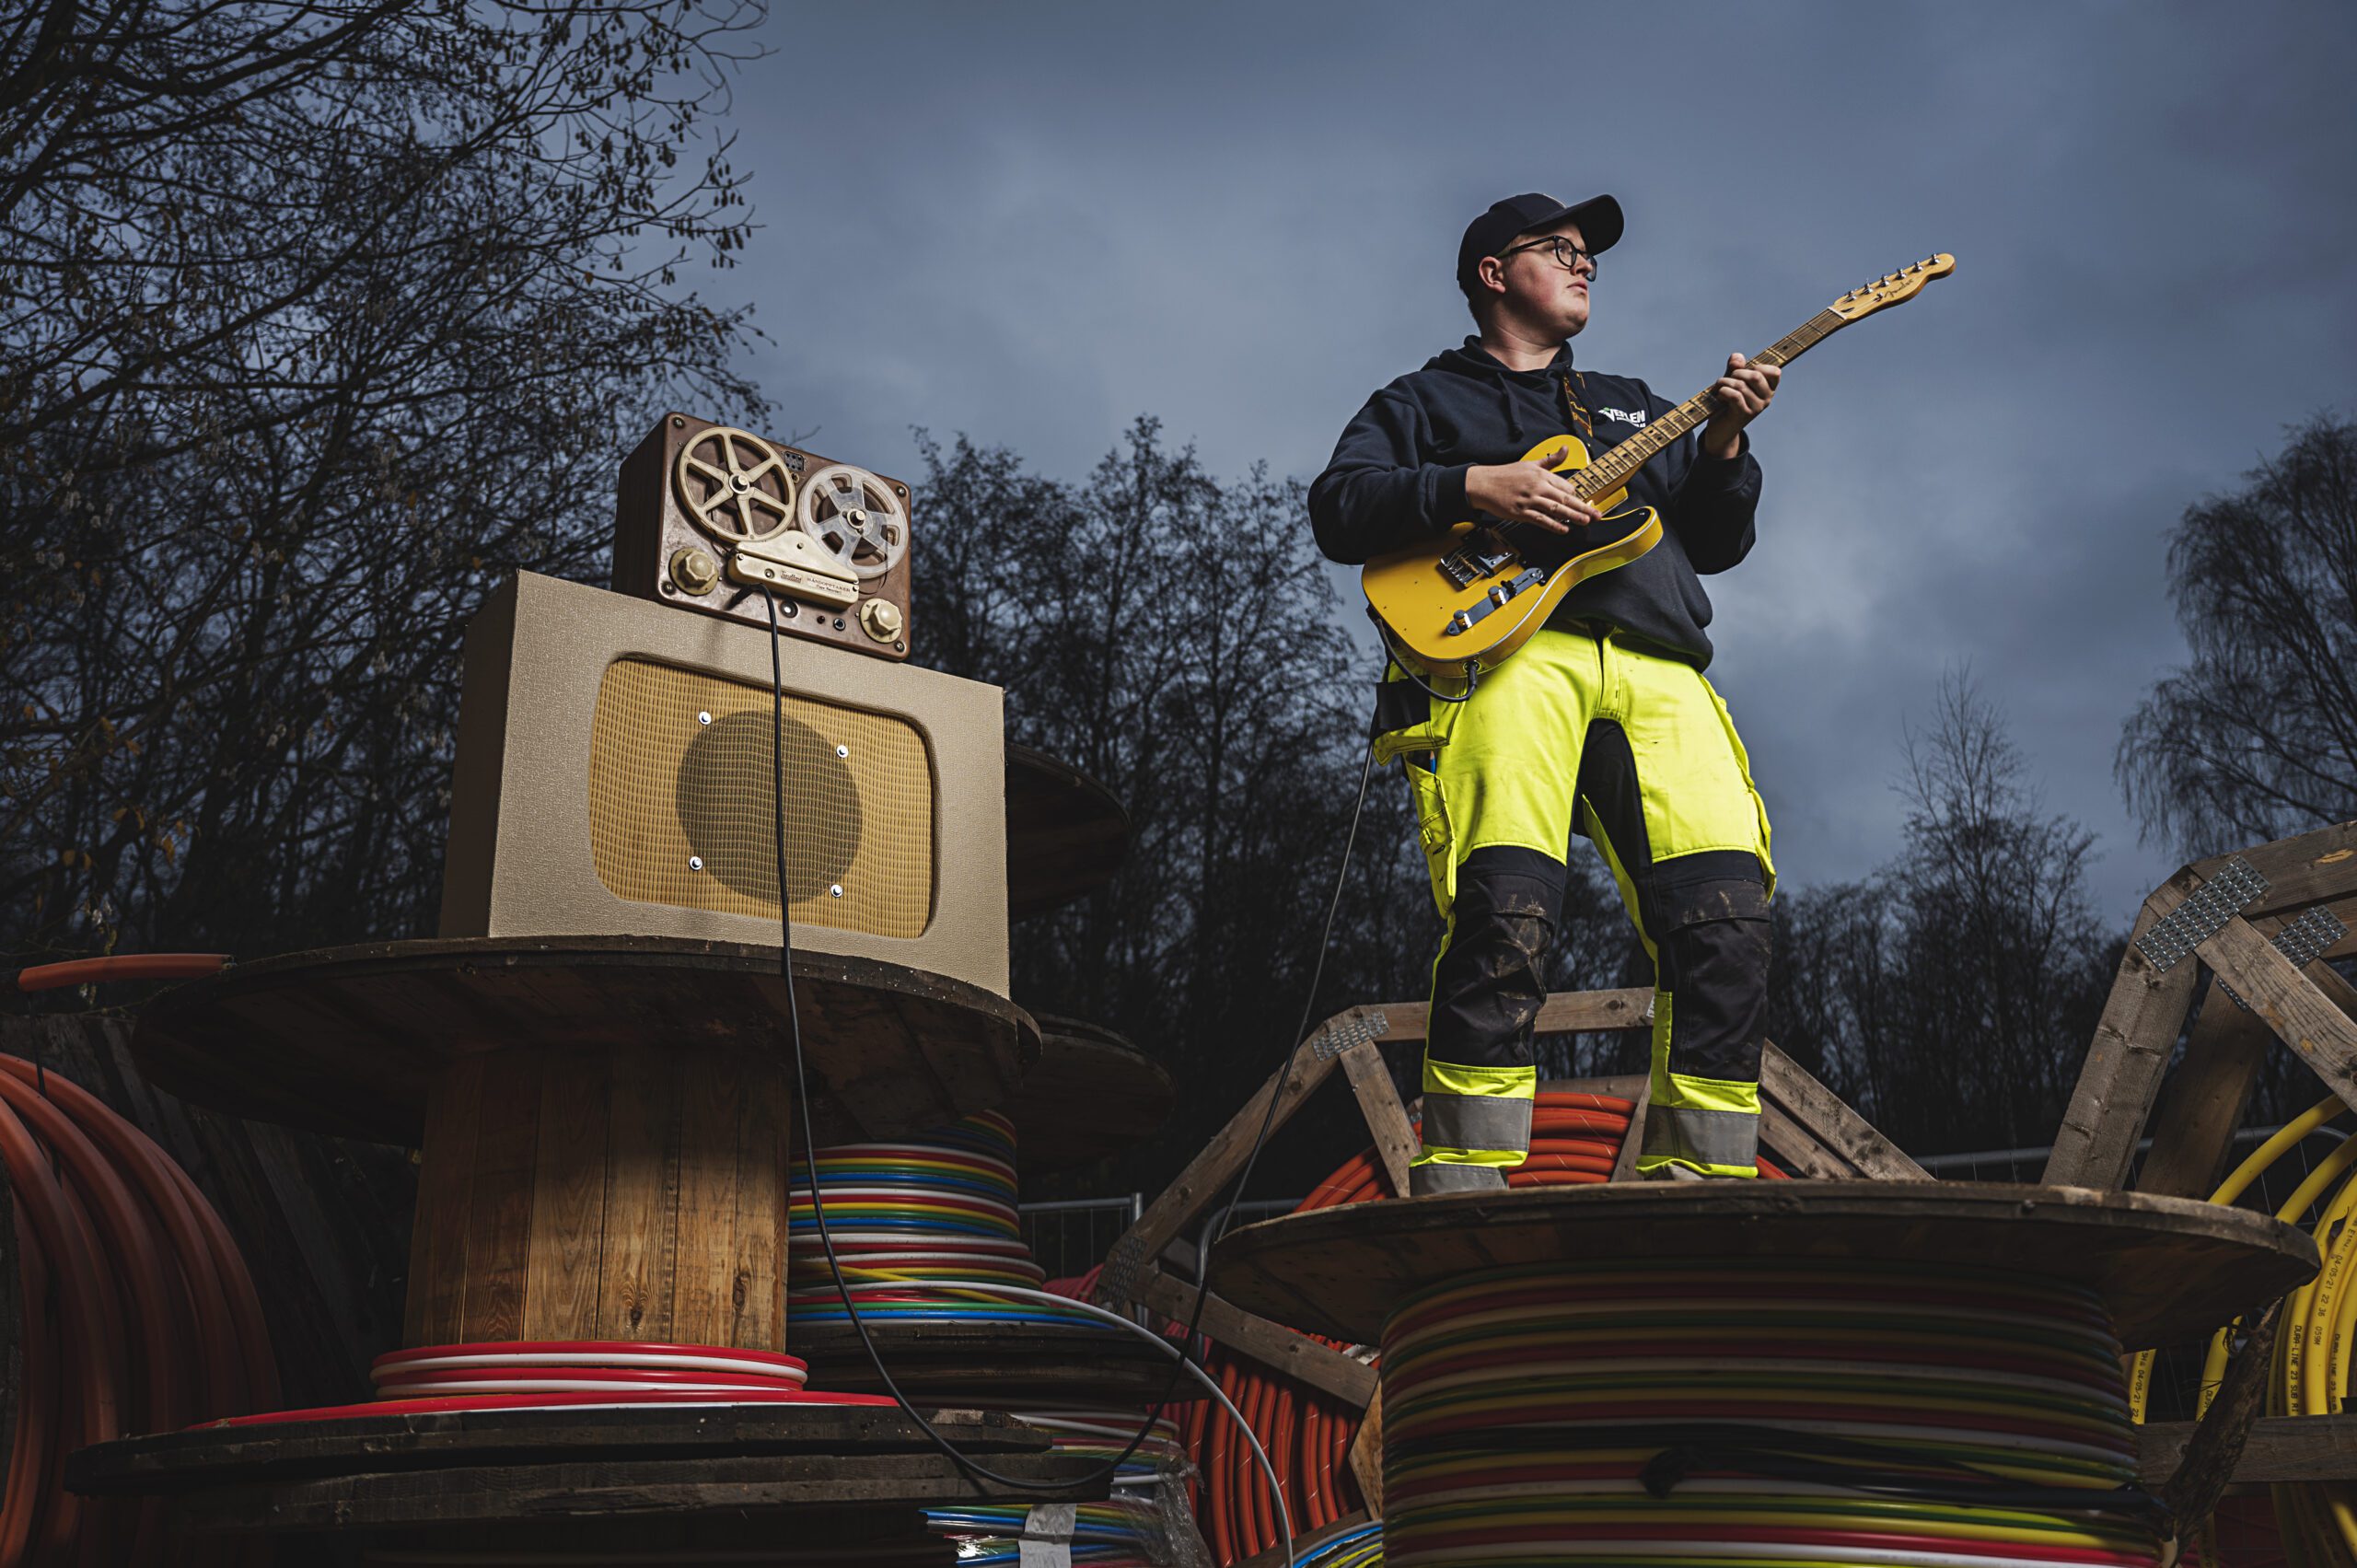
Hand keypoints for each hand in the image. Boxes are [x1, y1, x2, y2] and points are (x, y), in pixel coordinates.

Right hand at [1464, 445, 1601, 533]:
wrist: (1483, 484)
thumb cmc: (1505, 475)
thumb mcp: (1530, 463)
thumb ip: (1551, 460)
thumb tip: (1565, 449)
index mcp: (1541, 474)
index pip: (1565, 485)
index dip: (1575, 495)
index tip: (1582, 502)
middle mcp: (1538, 486)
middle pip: (1565, 497)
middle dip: (1583, 507)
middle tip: (1596, 515)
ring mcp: (1530, 500)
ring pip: (1556, 509)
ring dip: (1573, 516)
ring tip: (1586, 521)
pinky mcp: (1521, 512)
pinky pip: (1541, 519)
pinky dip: (1554, 525)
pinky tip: (1563, 529)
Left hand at [1700, 352, 1778, 458]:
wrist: (1720, 429)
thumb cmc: (1727, 402)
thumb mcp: (1732, 381)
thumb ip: (1735, 367)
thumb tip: (1737, 357)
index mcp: (1768, 389)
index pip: (1775, 372)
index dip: (1758, 366)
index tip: (1745, 371)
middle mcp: (1766, 399)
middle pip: (1756, 376)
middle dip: (1736, 373)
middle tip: (1727, 380)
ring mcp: (1756, 408)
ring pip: (1741, 385)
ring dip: (1724, 383)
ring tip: (1718, 389)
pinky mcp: (1744, 415)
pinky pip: (1734, 395)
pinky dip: (1722, 392)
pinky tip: (1719, 397)